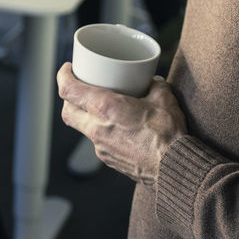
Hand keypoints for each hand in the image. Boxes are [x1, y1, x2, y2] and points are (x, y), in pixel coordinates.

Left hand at [56, 62, 186, 184]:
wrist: (175, 168)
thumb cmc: (168, 134)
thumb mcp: (163, 98)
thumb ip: (154, 85)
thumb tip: (151, 81)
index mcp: (105, 108)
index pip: (68, 90)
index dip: (63, 76)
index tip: (68, 69)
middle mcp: (96, 128)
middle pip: (67, 112)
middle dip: (69, 98)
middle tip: (79, 88)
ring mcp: (101, 147)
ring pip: (81, 128)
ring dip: (85, 116)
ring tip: (100, 108)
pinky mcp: (109, 160)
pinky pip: (97, 142)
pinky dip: (101, 131)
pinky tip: (117, 127)